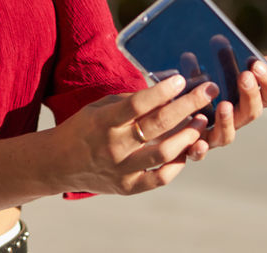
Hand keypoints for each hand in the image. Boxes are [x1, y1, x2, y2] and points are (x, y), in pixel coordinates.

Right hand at [49, 74, 217, 195]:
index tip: (182, 79)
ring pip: (163, 153)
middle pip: (157, 125)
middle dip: (187, 105)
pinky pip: (159, 178)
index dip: (161, 91)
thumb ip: (129, 102)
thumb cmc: (83, 128)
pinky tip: (187, 150)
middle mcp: (114, 146)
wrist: (59, 164)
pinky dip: (177, 165)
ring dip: (187, 135)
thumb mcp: (98, 107)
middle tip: (207, 91)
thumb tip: (165, 92)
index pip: (137, 104)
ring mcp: (122, 169)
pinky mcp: (128, 187)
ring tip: (201, 121)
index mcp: (104, 121)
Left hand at [201, 55, 266, 151]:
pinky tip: (198, 142)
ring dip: (227, 120)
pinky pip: (198, 154)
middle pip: (252, 113)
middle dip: (250, 94)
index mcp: (245, 101)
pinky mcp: (192, 147)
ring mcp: (214, 136)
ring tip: (224, 105)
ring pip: (228, 135)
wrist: (166, 114)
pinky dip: (200, 149)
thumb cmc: (196, 87)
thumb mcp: (212, 71)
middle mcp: (234, 121)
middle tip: (245, 76)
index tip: (258, 64)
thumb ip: (232, 63)